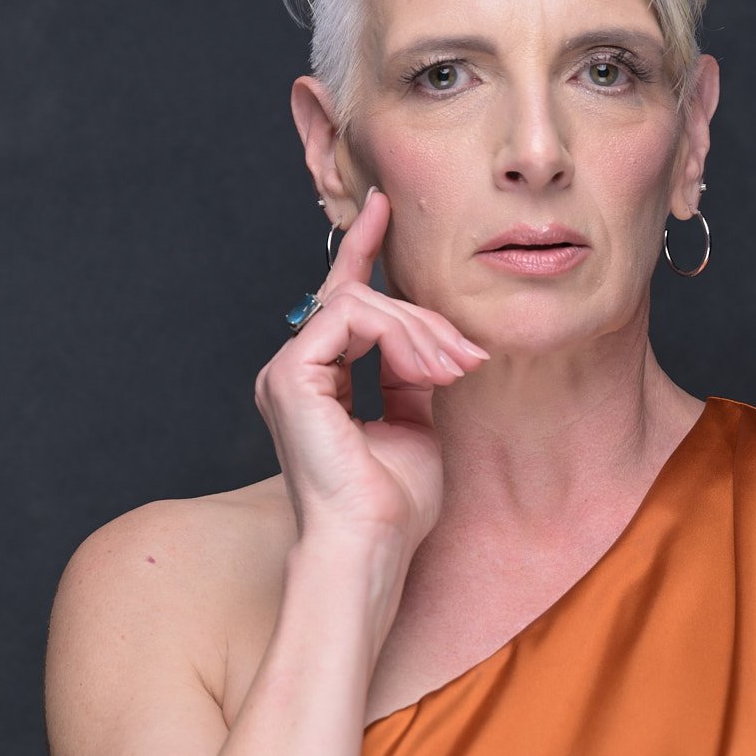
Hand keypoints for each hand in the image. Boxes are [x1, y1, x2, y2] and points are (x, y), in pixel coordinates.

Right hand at [256, 186, 488, 555]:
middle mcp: (293, 372)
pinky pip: (350, 319)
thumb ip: (414, 380)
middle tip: (469, 356)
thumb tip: (435, 344)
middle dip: (424, 318)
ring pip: (359, 303)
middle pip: (360, 300)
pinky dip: (398, 337)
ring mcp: (286, 372)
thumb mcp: (418, 428)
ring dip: (419, 331)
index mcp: (317, 383)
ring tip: (452, 370)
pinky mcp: (291, 376)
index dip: (363, 251)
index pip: (341, 302)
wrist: (372, 547)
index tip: (383, 208)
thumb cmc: (393, 507)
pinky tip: (428, 370)